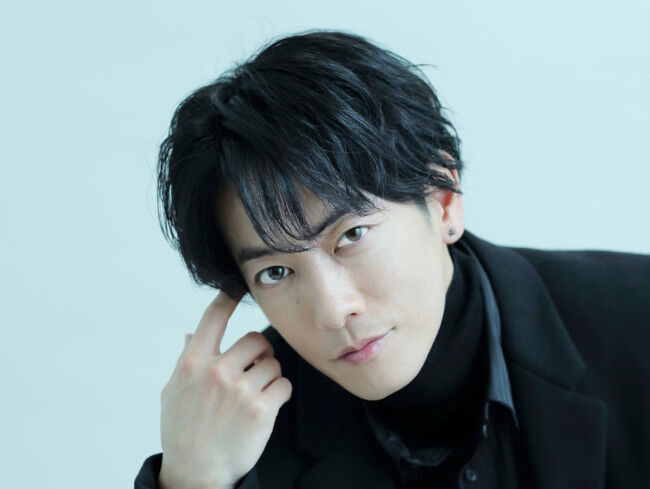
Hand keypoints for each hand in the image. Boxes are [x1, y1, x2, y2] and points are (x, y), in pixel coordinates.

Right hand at [158, 291, 292, 488]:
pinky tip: (266, 405)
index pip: (212, 318)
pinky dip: (280, 393)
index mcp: (193, 363)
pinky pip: (283, 385)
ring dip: (270, 375)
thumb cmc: (183, 431)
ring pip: (273, 363)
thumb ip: (186, 360)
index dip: (227, 297)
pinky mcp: (261, 409)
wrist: (196, 474)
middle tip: (255, 367)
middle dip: (260, 352)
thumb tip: (191, 334)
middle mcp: (216, 371)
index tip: (238, 285)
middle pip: (255, 339)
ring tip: (257, 393)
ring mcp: (240, 390)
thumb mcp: (173, 392)